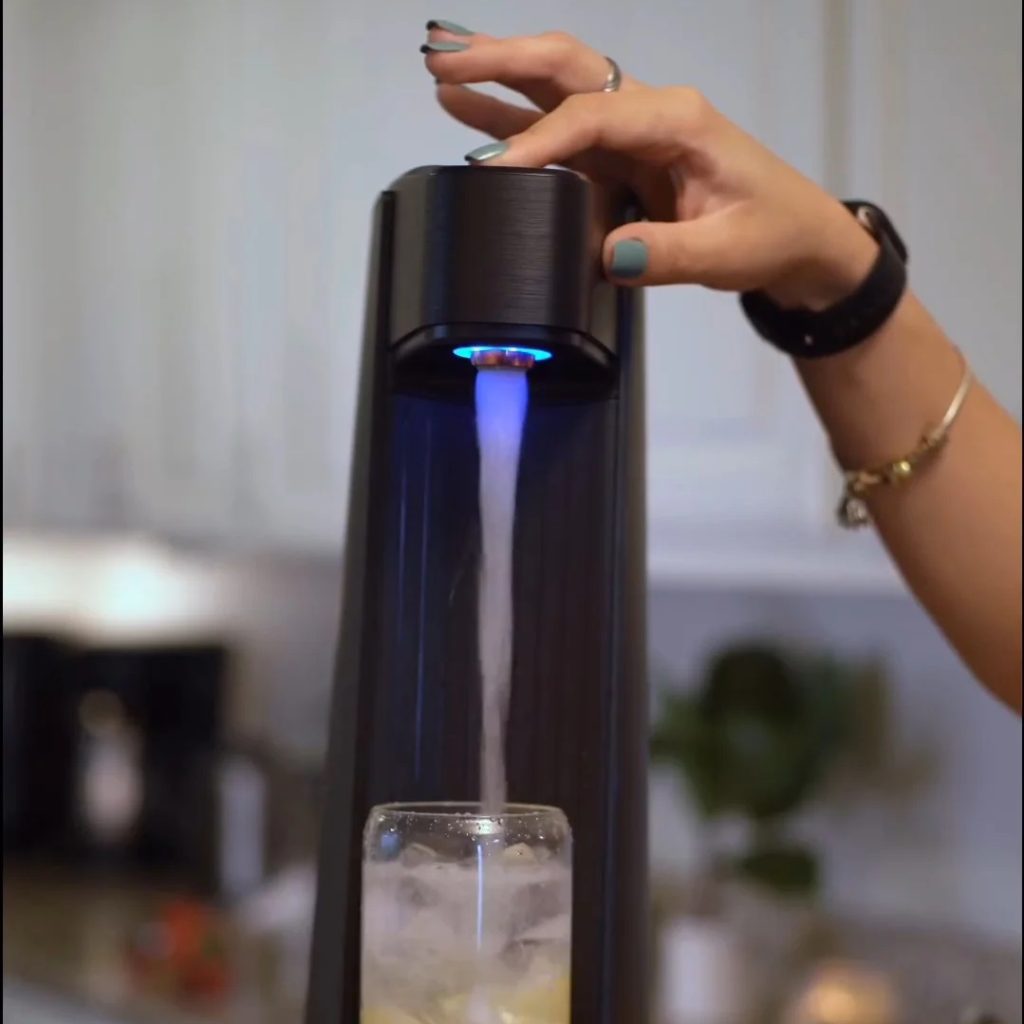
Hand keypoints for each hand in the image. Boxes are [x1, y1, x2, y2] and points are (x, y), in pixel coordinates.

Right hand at [422, 24, 876, 308]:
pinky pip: (559, 129)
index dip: (539, 140)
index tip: (494, 167)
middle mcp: (649, 111)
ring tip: (439, 70)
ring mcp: (631, 130)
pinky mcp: (619, 156)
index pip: (593, 117)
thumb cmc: (770, 234)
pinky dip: (513, 117)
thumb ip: (668, 254)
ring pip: (555, 89)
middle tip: (441, 58)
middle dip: (502, 59)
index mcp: (678, 120)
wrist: (796, 238)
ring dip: (497, 77)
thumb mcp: (727, 252)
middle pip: (566, 69)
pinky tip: (469, 110)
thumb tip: (609, 256)